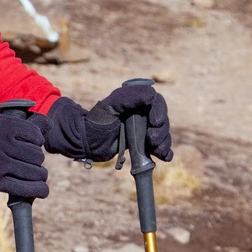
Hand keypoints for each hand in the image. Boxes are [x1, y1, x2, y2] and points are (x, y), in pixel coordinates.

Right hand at [0, 109, 49, 199]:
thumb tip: (48, 124)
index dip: (37, 141)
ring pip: (35, 172)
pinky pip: (23, 187)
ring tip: (38, 174)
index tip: (32, 144)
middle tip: (30, 161)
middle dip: (37, 160)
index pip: (36, 136)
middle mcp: (3, 144)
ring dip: (40, 175)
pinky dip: (38, 190)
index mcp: (4, 126)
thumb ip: (20, 121)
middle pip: (37, 155)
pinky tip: (43, 189)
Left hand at [41, 82, 172, 161]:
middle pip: (162, 119)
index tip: (155, 123)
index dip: (159, 112)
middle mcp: (141, 113)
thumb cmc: (96, 122)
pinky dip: (165, 151)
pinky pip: (159, 146)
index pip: (156, 102)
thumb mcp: (111, 106)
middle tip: (152, 140)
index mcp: (135, 100)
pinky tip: (164, 156)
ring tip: (158, 152)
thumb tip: (152, 95)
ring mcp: (143, 129)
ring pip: (163, 133)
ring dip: (164, 143)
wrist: (86, 143)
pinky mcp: (143, 143)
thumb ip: (131, 97)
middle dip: (161, 131)